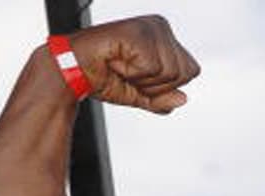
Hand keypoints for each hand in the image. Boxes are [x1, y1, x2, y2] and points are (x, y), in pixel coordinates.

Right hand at [65, 15, 200, 113]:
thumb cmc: (104, 77)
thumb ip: (164, 99)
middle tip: (129, 73)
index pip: (192, 72)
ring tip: (122, 67)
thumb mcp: (142, 95)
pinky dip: (133, 74)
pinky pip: (152, 69)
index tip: (139, 78)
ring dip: (143, 81)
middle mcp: (161, 26)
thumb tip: (184, 98)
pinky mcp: (137, 32)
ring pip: (170, 73)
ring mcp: (150, 27)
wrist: (72, 72)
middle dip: (156, 86)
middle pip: (185, 74)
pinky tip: (116, 62)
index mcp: (166, 37)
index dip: (165, 86)